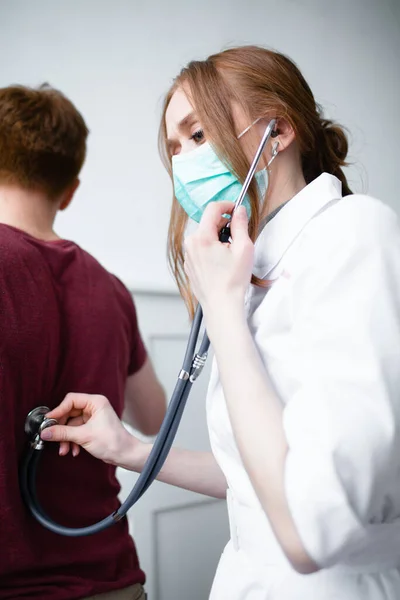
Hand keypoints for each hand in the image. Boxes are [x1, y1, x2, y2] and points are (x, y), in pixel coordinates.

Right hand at [41, 393, 144, 469]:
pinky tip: (74, 451)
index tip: (48, 421)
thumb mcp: (84, 436)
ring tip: (65, 450)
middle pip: (69, 413)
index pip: (71, 400)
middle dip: (62, 429)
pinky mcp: (91, 428)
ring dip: (66, 438)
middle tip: (52, 437)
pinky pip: (76, 431)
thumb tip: (45, 431)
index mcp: (95, 402)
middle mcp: (94, 407)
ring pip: (71, 425)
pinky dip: (73, 441)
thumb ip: (63, 433)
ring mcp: (92, 418)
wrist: (125, 455)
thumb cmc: (112, 441)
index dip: (58, 410)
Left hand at [184, 202, 253, 318]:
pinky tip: (221, 264)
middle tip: (237, 238)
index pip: (212, 209)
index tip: (236, 210)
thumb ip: (241, 225)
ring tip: (229, 254)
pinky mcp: (189, 265)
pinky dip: (210, 250)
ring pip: (204, 236)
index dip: (227, 206)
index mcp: (202, 237)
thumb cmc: (232, 280)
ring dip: (217, 238)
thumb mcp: (244, 248)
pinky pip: (200, 249)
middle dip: (223, 225)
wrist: (222, 305)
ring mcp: (188, 256)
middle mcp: (190, 244)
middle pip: (207, 223)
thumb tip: (239, 211)